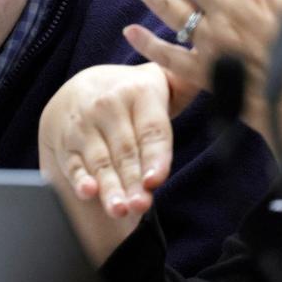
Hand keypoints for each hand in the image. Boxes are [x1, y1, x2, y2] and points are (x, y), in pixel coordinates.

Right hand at [38, 63, 183, 263]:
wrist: (80, 87)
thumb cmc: (131, 93)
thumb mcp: (157, 80)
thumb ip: (185, 82)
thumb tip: (215, 73)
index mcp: (138, 92)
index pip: (151, 129)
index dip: (155, 155)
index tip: (156, 179)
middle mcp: (108, 106)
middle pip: (126, 151)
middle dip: (133, 180)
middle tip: (141, 204)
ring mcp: (84, 125)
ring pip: (100, 161)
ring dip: (109, 187)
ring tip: (119, 209)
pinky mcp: (66, 142)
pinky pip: (73, 163)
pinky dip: (78, 179)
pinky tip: (87, 192)